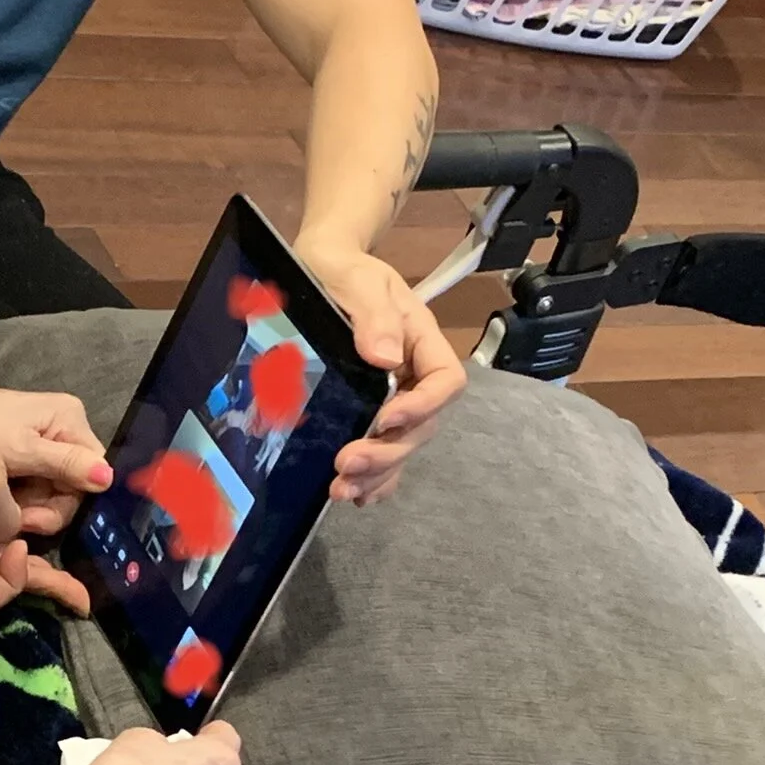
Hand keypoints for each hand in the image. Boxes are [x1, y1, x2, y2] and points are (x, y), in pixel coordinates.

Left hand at [293, 238, 466, 506]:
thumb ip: (375, 314)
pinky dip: (373, 478)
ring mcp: (393, 397)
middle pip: (422, 425)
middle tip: (347, 464)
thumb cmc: (343, 268)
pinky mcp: (367, 411)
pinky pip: (383, 450)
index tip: (386, 419)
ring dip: (378, 473)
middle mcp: (413, 375)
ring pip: (402, 445)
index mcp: (422, 341)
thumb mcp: (359, 279)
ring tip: (343, 491)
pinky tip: (355, 496)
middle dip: (388, 451)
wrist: (318, 269)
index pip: (445, 381)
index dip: (422, 406)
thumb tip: (386, 358)